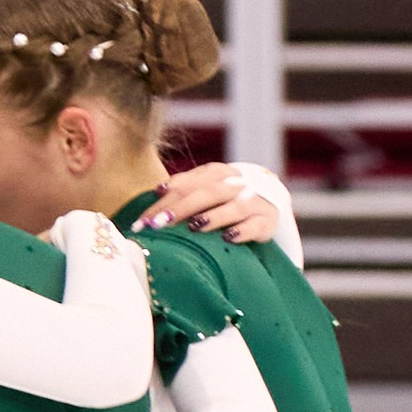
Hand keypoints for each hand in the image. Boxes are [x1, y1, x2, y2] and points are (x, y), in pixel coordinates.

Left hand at [136, 162, 277, 243]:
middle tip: (159, 224)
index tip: (144, 220)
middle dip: (181, 208)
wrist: (264, 208)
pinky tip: (228, 237)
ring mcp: (255, 202)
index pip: (190, 184)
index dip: (165, 200)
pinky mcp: (267, 221)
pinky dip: (243, 231)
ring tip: (194, 226)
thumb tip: (157, 190)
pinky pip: (256, 225)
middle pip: (209, 193)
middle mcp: (238, 184)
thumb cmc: (222, 203)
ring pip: (235, 206)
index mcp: (219, 173)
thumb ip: (183, 189)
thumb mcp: (203, 192)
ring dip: (214, 216)